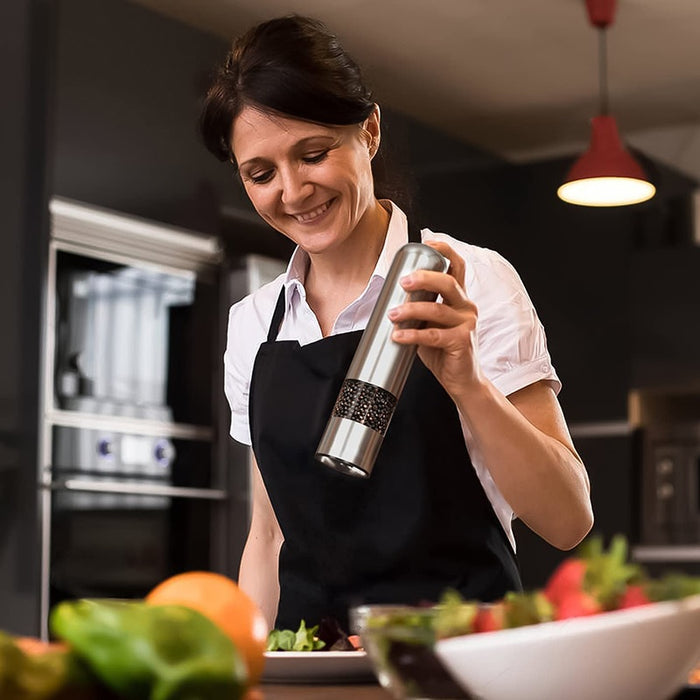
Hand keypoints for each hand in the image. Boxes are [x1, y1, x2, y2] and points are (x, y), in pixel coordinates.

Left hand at [388, 240, 480, 399]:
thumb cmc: (443, 352)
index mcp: (459, 299)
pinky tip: (398, 336)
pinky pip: (433, 335)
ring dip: (411, 310)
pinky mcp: (462, 342)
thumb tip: (391, 300)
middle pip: (448, 282)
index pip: (457, 267)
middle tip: (403, 282)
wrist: (462, 381)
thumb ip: (420, 311)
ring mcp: (467, 324)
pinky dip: (412, 335)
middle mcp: (467, 307)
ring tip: (392, 314)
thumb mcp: (430, 325)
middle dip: (423, 278)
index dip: (445, 250)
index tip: (427, 241)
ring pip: (437, 309)